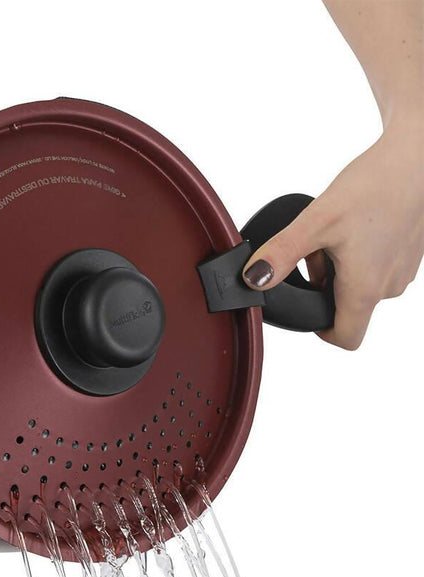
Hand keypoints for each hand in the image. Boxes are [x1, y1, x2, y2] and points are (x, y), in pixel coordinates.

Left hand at [241, 116, 423, 349]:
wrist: (417, 154)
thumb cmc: (375, 186)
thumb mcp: (316, 222)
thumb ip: (281, 254)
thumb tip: (253, 280)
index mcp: (366, 289)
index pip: (346, 338)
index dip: (320, 331)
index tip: (305, 306)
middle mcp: (389, 287)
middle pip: (347, 308)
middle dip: (322, 286)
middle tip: (314, 252)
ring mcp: (402, 271)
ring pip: (359, 286)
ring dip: (338, 269)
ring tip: (332, 235)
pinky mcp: (407, 253)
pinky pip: (376, 267)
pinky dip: (357, 255)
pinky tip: (352, 226)